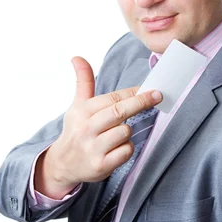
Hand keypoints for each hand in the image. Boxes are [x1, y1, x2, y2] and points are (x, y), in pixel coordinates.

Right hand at [35, 56, 161, 198]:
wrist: (63, 164)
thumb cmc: (77, 130)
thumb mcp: (77, 105)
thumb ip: (83, 81)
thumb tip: (77, 57)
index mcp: (82, 111)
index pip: (112, 98)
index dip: (133, 92)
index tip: (149, 88)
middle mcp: (86, 129)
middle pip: (119, 112)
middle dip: (141, 102)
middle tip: (158, 95)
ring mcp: (93, 148)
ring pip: (125, 132)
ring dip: (128, 131)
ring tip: (118, 133)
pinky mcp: (101, 165)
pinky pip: (126, 151)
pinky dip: (127, 149)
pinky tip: (118, 148)